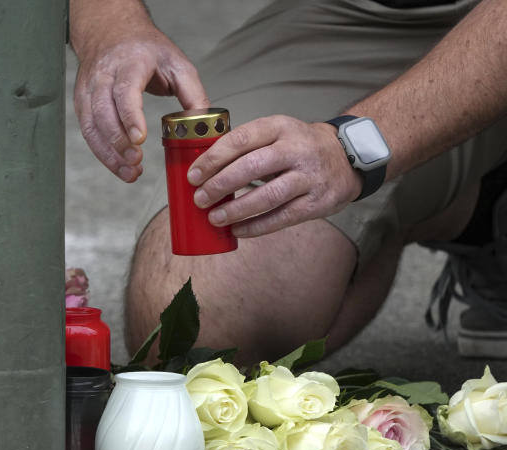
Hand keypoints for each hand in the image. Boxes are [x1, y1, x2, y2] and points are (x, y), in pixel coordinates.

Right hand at [74, 27, 207, 182]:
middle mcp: (104, 75)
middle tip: (136, 162)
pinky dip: (102, 152)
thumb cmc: (146, 49)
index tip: (139, 139)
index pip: (125, 90)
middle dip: (118, 141)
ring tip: (130, 173)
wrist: (111, 31)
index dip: (130, 116)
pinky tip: (118, 165)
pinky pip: (88, 131)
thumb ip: (193, 93)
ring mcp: (89, 89)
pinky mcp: (82, 102)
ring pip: (92, 125)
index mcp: (130, 61)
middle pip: (104, 111)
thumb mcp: (177, 63)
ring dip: (108, 153)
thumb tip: (203, 125)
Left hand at [188, 116, 363, 236]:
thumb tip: (203, 171)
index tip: (194, 175)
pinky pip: (281, 217)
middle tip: (200, 199)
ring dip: (236, 210)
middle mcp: (296, 149)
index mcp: (279, 127)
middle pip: (252, 167)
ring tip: (214, 218)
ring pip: (267, 196)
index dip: (213, 158)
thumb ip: (246, 147)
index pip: (241, 139)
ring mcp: (309, 176)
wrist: (347, 156)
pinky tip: (237, 230)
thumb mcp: (276, 134)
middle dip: (220, 185)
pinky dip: (256, 226)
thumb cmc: (298, 147)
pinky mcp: (316, 202)